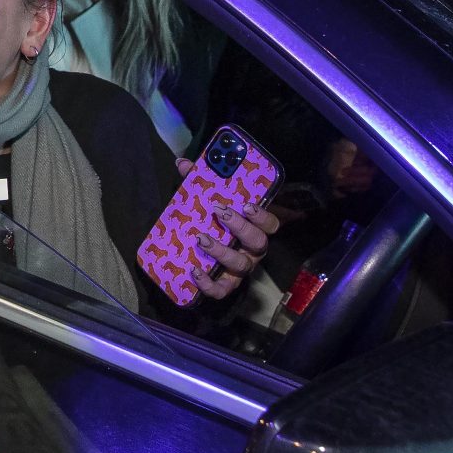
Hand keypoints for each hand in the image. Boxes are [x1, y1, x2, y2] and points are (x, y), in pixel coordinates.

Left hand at [176, 156, 279, 300]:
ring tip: (202, 239)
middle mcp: (253, 250)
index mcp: (255, 228)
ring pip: (241, 265)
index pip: (270, 223)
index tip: (245, 204)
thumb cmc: (213, 221)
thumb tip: (182, 163)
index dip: (261, 215)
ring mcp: (241, 268)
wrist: (204, 250)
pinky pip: (222, 290)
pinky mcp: (226, 284)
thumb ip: (199, 181)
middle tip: (219, 212)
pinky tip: (194, 271)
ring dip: (222, 252)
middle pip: (257, 242)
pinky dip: (209, 284)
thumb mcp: (209, 200)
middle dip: (240, 227)